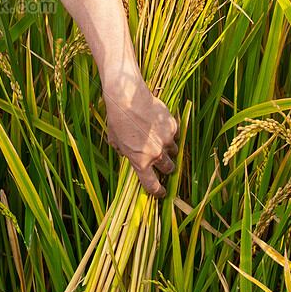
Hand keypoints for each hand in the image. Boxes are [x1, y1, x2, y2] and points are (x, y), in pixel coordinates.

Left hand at [103, 75, 178, 197]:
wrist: (127, 98)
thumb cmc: (117, 120)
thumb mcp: (115, 141)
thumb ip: (124, 152)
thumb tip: (128, 154)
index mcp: (140, 162)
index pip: (152, 185)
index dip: (157, 192)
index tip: (161, 193)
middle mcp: (156, 154)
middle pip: (168, 169)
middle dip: (166, 169)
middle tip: (163, 165)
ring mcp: (167, 140)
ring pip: (174, 152)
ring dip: (169, 151)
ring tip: (161, 142)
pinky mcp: (172, 126)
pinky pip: (175, 135)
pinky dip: (170, 134)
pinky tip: (161, 127)